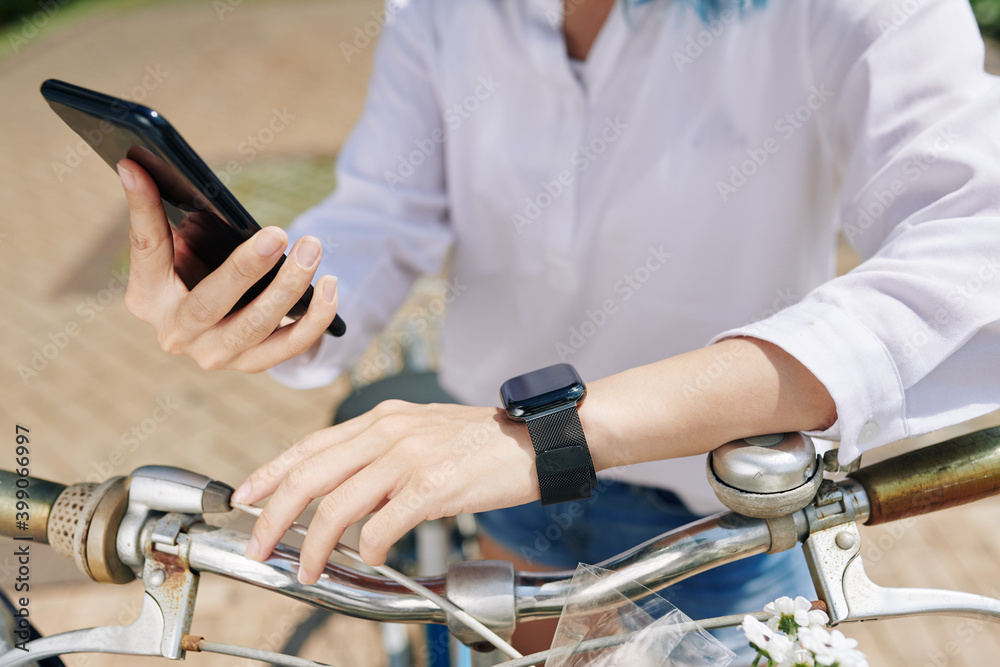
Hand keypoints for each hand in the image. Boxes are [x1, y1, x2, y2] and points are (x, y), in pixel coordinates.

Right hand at [117, 159, 338, 371]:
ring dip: (289, 286)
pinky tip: (331, 285)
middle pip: (210, 302)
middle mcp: (176, 333)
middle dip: (246, 267)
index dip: (141, 209)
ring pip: (256, 325)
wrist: (215, 328)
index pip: (146, 250)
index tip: (137, 167)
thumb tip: (141, 168)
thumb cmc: (196, 271)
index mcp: (147, 298)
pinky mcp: (251, 364)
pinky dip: (315, 317)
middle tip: (277, 233)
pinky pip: (290, 345)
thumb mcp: (179, 247)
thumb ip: (166, 217)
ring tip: (312, 248)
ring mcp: (214, 354)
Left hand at [231, 400, 539, 580]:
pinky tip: (374, 557)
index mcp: (382, 417)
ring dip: (315, 544)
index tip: (245, 496)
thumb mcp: (423, 433)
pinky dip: (370, 548)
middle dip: (275, 515)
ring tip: (308, 568)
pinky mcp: (435, 484)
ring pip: (338, 504)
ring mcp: (410, 455)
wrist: (536, 439)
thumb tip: (346, 496)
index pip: (311, 445)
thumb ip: (381, 458)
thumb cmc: (482, 442)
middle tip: (259, 546)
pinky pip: (384, 525)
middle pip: (311, 474)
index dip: (271, 472)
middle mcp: (389, 430)